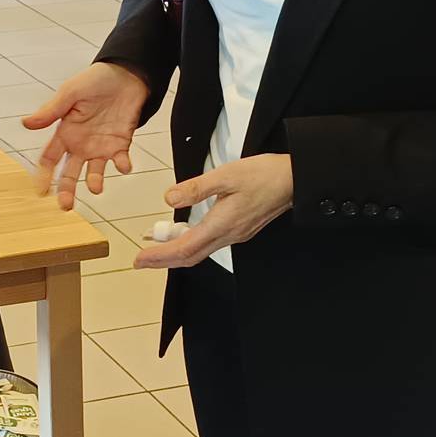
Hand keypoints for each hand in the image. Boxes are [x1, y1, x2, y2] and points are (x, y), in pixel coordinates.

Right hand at [23, 62, 150, 209]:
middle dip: (66, 190)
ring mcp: (101, 146)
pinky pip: (121, 160)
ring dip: (95, 182)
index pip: (50, 158)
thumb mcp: (70, 93)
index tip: (41, 190)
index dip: (44, 175)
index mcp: (65, 132)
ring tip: (95, 187)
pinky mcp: (121, 144)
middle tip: (65, 206)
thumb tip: (26, 123)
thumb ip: (51, 111)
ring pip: (94, 172)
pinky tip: (123, 165)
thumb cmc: (95, 81)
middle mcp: (81, 144)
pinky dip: (123, 165)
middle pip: (69, 173)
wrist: (126, 74)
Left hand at [135, 155, 293, 269]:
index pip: (184, 248)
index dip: (160, 256)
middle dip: (163, 261)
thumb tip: (169, 198)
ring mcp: (236, 234)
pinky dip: (191, 244)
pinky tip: (185, 234)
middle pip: (190, 256)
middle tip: (142, 261)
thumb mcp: (226, 175)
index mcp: (222, 224)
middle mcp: (229, 235)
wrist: (294, 180)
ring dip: (177, 253)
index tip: (141, 259)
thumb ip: (196, 188)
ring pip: (200, 251)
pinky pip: (211, 244)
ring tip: (157, 248)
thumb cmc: (265, 175)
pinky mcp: (241, 229)